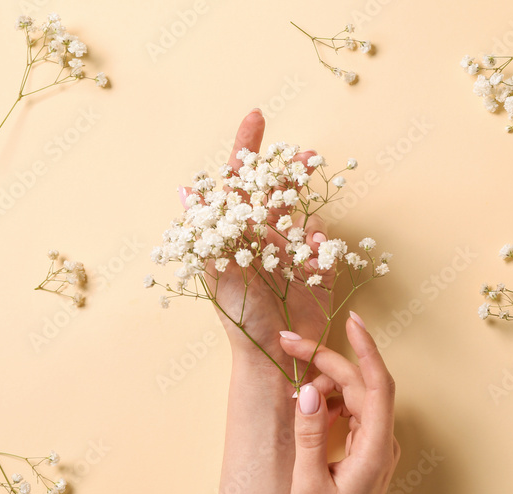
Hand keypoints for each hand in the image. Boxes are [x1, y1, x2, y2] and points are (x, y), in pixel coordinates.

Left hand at [182, 109, 332, 380]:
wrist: (272, 358)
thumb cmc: (239, 319)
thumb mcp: (216, 272)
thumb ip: (208, 232)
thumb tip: (187, 191)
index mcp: (240, 235)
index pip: (241, 184)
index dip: (247, 149)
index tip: (257, 116)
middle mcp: (266, 239)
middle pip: (279, 191)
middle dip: (291, 168)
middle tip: (306, 154)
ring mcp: (294, 254)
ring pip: (305, 211)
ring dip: (311, 195)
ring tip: (317, 180)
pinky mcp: (320, 273)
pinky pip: (326, 246)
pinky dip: (323, 239)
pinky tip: (316, 241)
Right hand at [279, 312, 399, 493]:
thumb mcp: (308, 484)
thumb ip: (310, 435)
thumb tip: (307, 392)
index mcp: (374, 449)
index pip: (377, 384)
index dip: (365, 348)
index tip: (351, 320)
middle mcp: (381, 444)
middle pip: (360, 386)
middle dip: (327, 361)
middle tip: (288, 344)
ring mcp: (375, 449)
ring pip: (354, 398)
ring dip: (325, 384)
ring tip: (291, 388)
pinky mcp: (364, 455)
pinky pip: (351, 415)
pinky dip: (328, 404)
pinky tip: (306, 408)